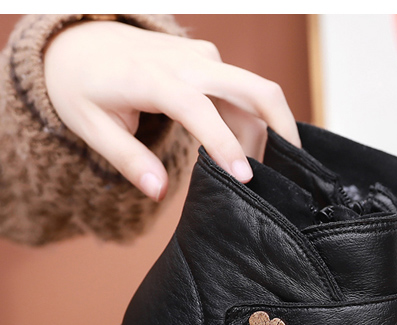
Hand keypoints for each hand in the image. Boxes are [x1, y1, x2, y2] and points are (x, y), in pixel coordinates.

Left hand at [43, 20, 301, 200]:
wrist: (82, 43)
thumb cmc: (85, 88)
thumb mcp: (91, 127)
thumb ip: (127, 160)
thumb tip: (158, 191)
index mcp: (151, 77)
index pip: (198, 108)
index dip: (224, 143)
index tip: (245, 177)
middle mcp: (186, 61)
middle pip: (253, 88)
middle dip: (282, 130)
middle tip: (295, 173)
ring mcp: (204, 58)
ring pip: (256, 95)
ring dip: (267, 135)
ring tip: (259, 173)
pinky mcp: (212, 62)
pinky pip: (244, 93)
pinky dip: (255, 123)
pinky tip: (250, 152)